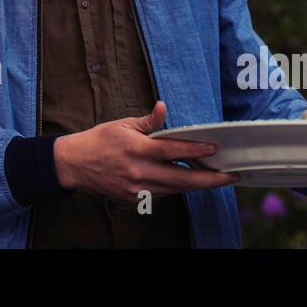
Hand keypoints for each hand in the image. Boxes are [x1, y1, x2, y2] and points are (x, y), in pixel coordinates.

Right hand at [53, 100, 240, 199]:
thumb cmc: (100, 140)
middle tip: (230, 175)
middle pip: (182, 179)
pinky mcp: (136, 199)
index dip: (195, 149)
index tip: (214, 148)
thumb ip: (149, 122)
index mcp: (136, 149)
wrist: (76, 165)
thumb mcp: (123, 124)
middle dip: (210, 179)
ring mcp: (138, 189)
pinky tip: (187, 180)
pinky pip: (163, 193)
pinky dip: (177, 186)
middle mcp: (139, 172)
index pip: (172, 150)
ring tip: (216, 177)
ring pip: (176, 188)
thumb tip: (164, 107)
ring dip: (197, 184)